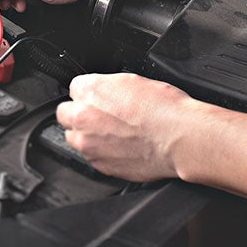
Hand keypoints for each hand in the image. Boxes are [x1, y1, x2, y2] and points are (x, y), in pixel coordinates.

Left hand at [55, 73, 196, 182]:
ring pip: (74, 138)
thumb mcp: (132, 81)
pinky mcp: (99, 164)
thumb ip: (106, 87)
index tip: (99, 99)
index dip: (89, 94)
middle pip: (66, 114)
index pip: (74, 88)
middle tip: (101, 117)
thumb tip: (102, 93)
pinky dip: (101, 153)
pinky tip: (121, 147)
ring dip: (87, 135)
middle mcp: (82, 117)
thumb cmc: (164, 109)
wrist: (181, 138)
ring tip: (112, 134)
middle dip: (80, 114)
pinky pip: (91, 157)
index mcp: (90, 91)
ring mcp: (88, 144)